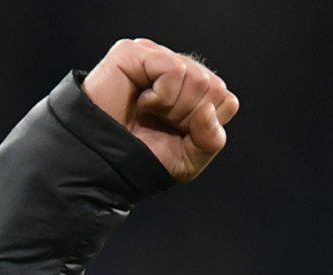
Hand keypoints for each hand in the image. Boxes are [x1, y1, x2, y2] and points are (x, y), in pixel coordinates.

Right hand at [83, 38, 238, 181]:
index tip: (178, 134)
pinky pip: (174, 69)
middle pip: (213, 87)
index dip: (206, 125)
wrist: (106, 164)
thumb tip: (208, 110)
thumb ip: (211, 139)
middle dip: (189, 116)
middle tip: (160, 123)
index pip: (225, 99)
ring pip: (196, 77)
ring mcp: (156, 57)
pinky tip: (142, 102)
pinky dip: (161, 96)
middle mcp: (176, 69)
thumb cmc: (144, 156)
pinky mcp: (135, 52)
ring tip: (149, 112)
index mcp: (193, 91)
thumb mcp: (190, 158)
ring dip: (173, 107)